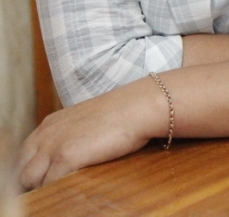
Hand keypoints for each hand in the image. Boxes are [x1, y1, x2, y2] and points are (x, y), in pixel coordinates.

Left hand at [17, 77, 166, 190]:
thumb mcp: (85, 121)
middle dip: (34, 181)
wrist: (138, 107)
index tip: (44, 179)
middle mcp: (45, 134)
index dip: (33, 170)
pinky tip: (72, 188)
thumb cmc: (121, 114)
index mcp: (49, 124)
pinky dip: (57, 189)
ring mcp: (53, 146)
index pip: (24, 156)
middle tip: (54, 186)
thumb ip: (69, 135)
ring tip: (62, 188)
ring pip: (31, 180)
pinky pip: (49, 184)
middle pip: (23, 170)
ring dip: (44, 187)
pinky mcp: (65, 157)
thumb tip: (68, 155)